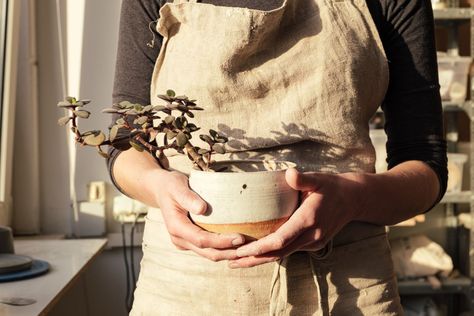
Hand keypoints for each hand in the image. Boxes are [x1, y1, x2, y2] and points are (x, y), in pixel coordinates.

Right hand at [147, 169, 245, 260]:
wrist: (162, 190)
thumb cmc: (171, 185)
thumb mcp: (177, 186)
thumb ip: (188, 197)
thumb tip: (202, 209)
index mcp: (176, 227)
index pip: (201, 240)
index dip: (221, 241)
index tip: (240, 237)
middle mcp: (179, 239)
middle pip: (208, 252)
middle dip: (229, 252)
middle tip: (250, 248)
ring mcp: (184, 242)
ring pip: (209, 254)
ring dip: (228, 254)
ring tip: (248, 250)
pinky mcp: (191, 241)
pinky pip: (208, 249)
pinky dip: (223, 249)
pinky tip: (238, 246)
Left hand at [228, 168, 363, 267]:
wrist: (354, 199)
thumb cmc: (332, 186)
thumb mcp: (318, 178)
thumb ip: (303, 179)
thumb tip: (290, 174)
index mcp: (309, 220)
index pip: (280, 239)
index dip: (259, 247)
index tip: (240, 250)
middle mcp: (311, 236)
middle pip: (277, 253)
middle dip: (253, 259)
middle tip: (229, 262)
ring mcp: (313, 243)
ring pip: (282, 255)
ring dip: (260, 260)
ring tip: (236, 263)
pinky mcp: (313, 244)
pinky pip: (289, 251)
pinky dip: (271, 255)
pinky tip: (255, 254)